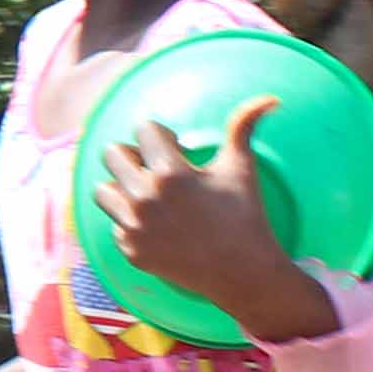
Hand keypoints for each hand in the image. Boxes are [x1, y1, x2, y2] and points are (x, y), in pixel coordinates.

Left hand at [94, 91, 334, 339]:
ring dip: (122, 188)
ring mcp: (134, 228)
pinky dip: (130, 222)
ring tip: (149, 195)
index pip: (143, 129)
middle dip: (133, 155)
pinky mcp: (131, 251)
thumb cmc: (245, 216)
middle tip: (155, 168)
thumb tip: (269, 98)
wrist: (243, 273)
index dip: (162, 135)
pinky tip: (157, 226)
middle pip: (112, 154)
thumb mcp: (242, 168)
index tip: (177, 149)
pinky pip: (115, 224)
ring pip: (103, 190)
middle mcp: (144, 198)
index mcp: (169, 173)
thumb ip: (243, 127)